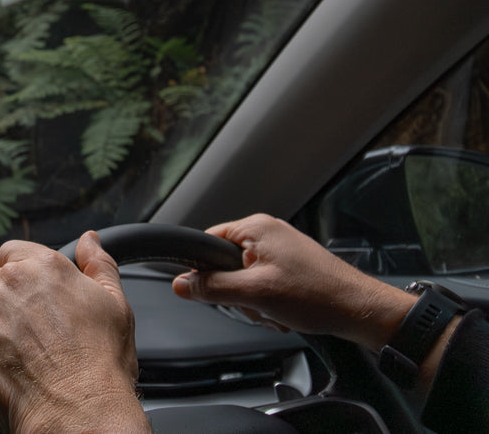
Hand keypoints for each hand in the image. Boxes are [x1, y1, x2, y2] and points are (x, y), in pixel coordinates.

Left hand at [0, 231, 149, 432]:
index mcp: (40, 266)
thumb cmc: (99, 363)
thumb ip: (98, 263)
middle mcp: (4, 283)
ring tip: (20, 358)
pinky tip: (4, 371)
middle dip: (8, 306)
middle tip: (34, 338)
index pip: (13, 253)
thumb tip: (89, 240)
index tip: (33, 299)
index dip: (23, 276)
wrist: (76, 411)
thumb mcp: (114, 304)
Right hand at [171, 214, 414, 350]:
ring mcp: (280, 250)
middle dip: (235, 292)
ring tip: (274, 310)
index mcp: (257, 228)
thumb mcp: (254, 294)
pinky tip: (282, 312)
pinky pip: (261, 283)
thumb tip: (181, 284)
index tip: (209, 289)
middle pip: (225, 264)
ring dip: (253, 301)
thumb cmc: (318, 295)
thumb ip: (213, 287)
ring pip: (243, 278)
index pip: (208, 241)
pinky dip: (266, 301)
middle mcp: (268, 233)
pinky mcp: (289, 266)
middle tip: (255, 303)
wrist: (358, 310)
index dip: (205, 269)